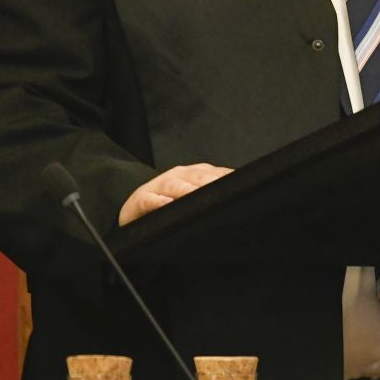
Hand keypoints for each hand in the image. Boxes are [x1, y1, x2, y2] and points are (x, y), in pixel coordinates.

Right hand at [118, 163, 232, 224]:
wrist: (136, 205)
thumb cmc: (169, 202)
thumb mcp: (193, 194)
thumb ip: (213, 193)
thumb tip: (243, 196)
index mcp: (193, 174)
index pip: (214, 174)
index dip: (227, 179)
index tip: (241, 186)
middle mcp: (178, 176)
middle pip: (197, 178)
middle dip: (210, 183)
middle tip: (222, 193)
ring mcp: (159, 186)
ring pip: (175, 186)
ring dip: (186, 190)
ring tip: (195, 196)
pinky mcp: (142, 199)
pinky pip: (150, 200)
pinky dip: (158, 202)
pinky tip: (165, 204)